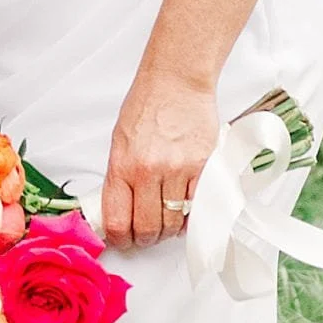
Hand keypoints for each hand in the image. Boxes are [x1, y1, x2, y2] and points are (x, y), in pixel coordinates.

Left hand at [103, 67, 218, 250]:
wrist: (177, 82)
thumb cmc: (147, 107)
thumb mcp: (119, 143)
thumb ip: (119, 179)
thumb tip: (120, 212)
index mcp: (122, 166)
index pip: (118, 222)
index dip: (122, 240)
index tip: (125, 241)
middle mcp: (149, 171)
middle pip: (149, 229)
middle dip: (147, 239)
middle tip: (148, 235)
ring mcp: (179, 170)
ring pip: (174, 222)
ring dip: (170, 229)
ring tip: (167, 220)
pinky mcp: (204, 166)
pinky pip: (198, 206)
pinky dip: (191, 214)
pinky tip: (185, 208)